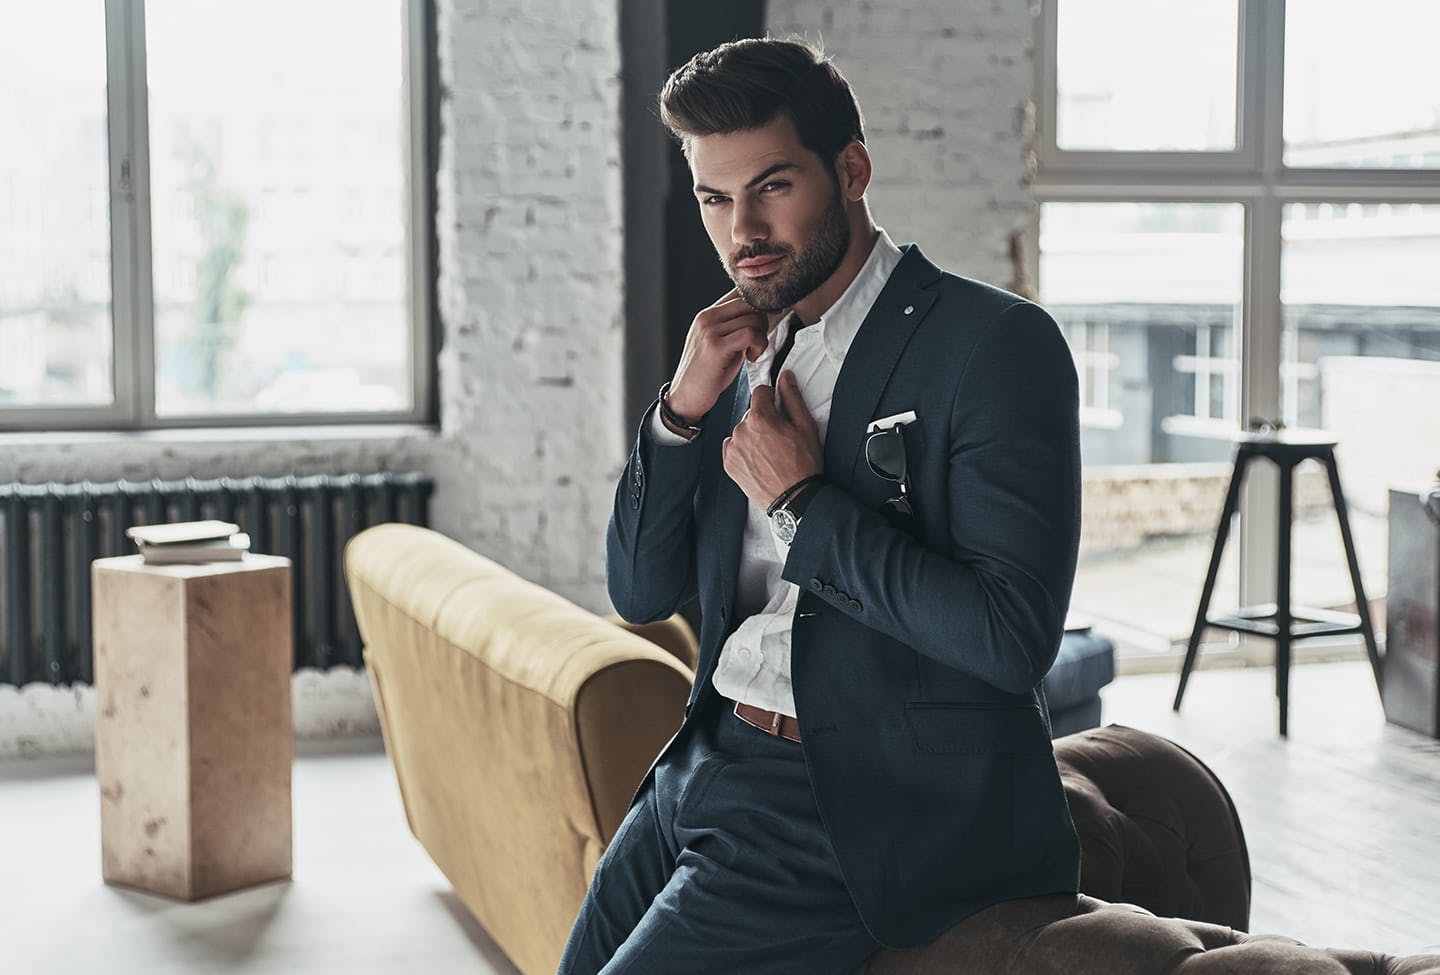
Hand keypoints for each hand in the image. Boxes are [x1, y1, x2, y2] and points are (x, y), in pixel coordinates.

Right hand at [664, 287, 769, 421]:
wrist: (686, 397)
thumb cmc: (707, 374)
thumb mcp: (721, 343)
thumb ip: (735, 327)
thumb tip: (762, 315)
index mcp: (708, 314)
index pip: (740, 292)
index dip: (760, 304)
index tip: (768, 320)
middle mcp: (707, 317)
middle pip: (749, 302)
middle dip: (763, 321)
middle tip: (759, 342)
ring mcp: (709, 329)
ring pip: (752, 318)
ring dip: (762, 337)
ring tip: (753, 353)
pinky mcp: (715, 345)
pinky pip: (750, 333)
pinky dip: (758, 345)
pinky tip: (751, 358)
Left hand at [722, 370, 822, 510]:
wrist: (794, 498)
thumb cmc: (803, 464)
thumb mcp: (805, 426)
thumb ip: (792, 397)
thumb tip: (785, 378)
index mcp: (760, 418)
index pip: (760, 392)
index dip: (772, 398)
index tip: (778, 409)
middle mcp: (741, 431)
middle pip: (751, 413)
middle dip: (764, 420)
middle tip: (779, 437)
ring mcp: (733, 449)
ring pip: (742, 430)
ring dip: (753, 435)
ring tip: (770, 452)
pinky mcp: (729, 464)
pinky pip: (733, 447)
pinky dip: (744, 450)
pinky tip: (759, 459)